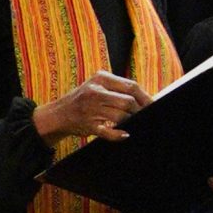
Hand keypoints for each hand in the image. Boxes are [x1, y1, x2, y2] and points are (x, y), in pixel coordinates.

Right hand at [33, 70, 149, 140]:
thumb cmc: (84, 100)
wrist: (58, 114)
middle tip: (144, 116)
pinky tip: (124, 134)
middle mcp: (95, 92)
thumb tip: (147, 98)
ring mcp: (90, 109)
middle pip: (128, 101)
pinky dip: (119, 134)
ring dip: (130, 121)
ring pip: (121, 116)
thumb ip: (118, 88)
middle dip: (139, 110)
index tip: (154, 105)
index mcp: (101, 78)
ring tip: (133, 122)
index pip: (131, 86)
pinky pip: (109, 131)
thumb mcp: (98, 86)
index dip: (145, 97)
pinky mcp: (87, 125)